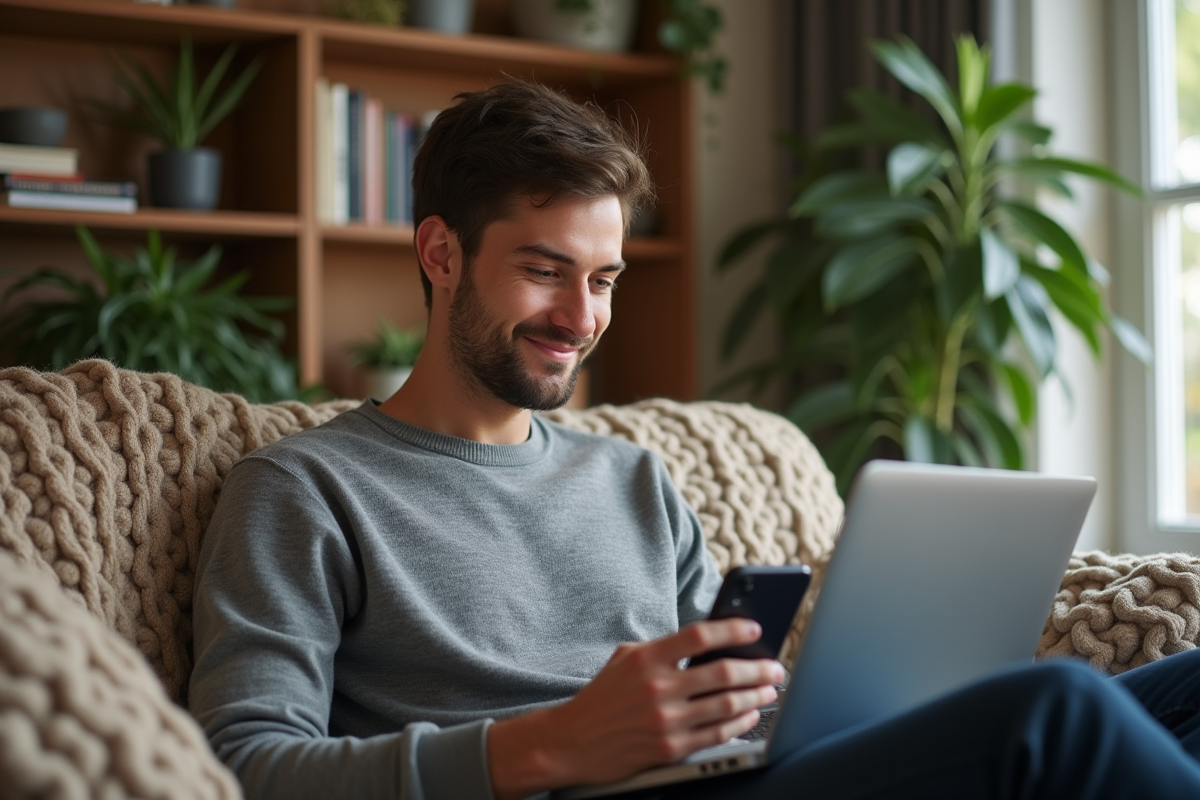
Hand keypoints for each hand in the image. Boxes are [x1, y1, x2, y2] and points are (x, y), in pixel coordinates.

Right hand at [486, 619, 784, 798]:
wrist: (571, 741)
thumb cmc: (602, 697)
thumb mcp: (624, 659)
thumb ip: (662, 648)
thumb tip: (708, 642)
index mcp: (646, 658)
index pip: (699, 636)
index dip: (733, 631)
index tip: (755, 630)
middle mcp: (657, 688)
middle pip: (722, 673)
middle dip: (757, 669)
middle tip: (776, 666)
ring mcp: (665, 721)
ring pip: (726, 705)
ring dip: (756, 696)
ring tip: (769, 690)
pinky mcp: (669, 749)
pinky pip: (717, 734)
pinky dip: (740, 723)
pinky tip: (750, 714)